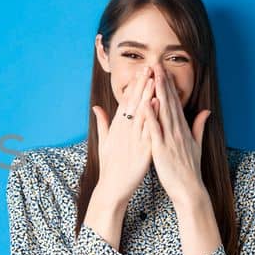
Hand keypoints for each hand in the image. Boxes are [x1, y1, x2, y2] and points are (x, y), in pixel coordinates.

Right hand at [90, 65, 156, 204]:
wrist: (112, 188)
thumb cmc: (110, 166)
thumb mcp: (104, 142)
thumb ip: (102, 123)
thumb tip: (96, 107)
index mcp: (116, 128)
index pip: (126, 102)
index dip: (133, 86)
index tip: (140, 72)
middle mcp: (124, 131)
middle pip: (133, 103)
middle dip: (141, 84)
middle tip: (148, 67)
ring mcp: (132, 139)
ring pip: (141, 112)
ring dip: (147, 94)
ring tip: (154, 78)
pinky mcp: (141, 149)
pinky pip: (148, 129)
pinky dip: (152, 116)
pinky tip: (157, 103)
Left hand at [146, 63, 212, 206]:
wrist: (189, 189)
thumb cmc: (189, 169)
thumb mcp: (197, 145)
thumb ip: (199, 127)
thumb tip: (206, 111)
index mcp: (182, 129)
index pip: (174, 103)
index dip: (168, 86)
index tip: (163, 70)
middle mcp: (177, 131)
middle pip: (169, 102)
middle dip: (162, 83)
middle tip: (156, 64)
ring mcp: (170, 139)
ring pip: (163, 112)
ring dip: (157, 93)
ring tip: (152, 76)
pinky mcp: (161, 149)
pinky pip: (155, 131)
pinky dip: (151, 117)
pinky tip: (146, 104)